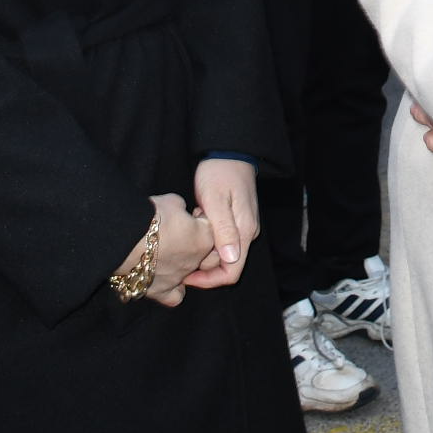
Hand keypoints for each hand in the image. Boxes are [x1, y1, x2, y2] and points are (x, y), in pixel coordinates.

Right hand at [123, 195, 218, 306]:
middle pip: (204, 253)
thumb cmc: (151, 216)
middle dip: (195, 243)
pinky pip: (175, 296)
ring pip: (192, 275)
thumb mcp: (172, 201)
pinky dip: (173, 290)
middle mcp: (197, 261)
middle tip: (178, 234)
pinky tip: (164, 280)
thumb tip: (178, 211)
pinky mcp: (161, 290)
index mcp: (205, 237)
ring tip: (169, 255)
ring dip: (184, 265)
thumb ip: (181, 208)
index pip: (210, 228)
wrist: (127, 239)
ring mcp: (180, 277)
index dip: (199, 219)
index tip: (188, 215)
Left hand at [185, 159, 258, 289]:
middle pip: (225, 265)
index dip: (208, 280)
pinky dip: (205, 237)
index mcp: (244, 231)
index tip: (186, 275)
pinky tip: (197, 220)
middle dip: (202, 261)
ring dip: (203, 247)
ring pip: (221, 253)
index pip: (231, 272)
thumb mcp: (216, 200)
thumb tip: (231, 258)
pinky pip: (221, 241)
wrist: (229, 152)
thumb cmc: (219, 173)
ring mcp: (243, 227)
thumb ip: (223, 230)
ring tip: (191, 225)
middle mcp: (247, 233)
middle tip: (185, 242)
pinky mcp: (236, 221)